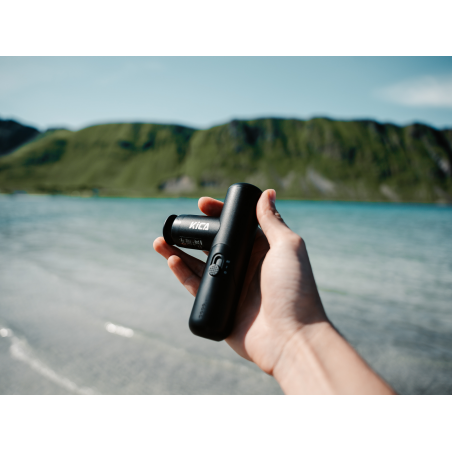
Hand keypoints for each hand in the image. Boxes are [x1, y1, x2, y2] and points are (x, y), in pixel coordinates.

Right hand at [153, 189, 327, 375]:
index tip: (201, 204)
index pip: (235, 226)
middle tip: (176, 223)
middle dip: (193, 233)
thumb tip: (267, 192)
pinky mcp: (220, 306)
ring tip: (160, 241)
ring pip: (199, 264)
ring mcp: (231, 287)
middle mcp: (245, 266)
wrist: (291, 337)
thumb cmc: (294, 290)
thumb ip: (272, 221)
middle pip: (213, 244)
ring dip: (179, 251)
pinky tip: (172, 260)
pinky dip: (183, 274)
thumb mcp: (286, 248)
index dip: (218, 214)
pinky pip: (197, 287)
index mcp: (261, 250)